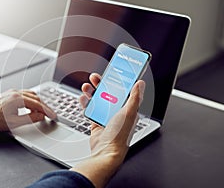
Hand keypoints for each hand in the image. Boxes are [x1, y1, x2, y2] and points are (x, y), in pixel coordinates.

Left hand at [0, 89, 56, 130]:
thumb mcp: (13, 123)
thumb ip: (30, 119)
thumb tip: (40, 116)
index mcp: (17, 99)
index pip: (38, 104)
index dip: (47, 111)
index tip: (53, 116)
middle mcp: (15, 93)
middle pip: (36, 98)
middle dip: (44, 107)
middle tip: (49, 115)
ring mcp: (12, 93)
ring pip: (31, 96)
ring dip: (37, 104)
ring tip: (41, 113)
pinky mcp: (9, 95)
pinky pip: (24, 95)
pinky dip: (31, 102)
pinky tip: (30, 109)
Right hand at [71, 73, 144, 187]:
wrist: (106, 152)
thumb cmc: (120, 134)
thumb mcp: (129, 112)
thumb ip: (135, 97)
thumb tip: (140, 83)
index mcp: (127, 108)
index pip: (124, 90)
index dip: (118, 80)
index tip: (114, 71)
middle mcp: (117, 111)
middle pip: (108, 92)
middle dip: (101, 83)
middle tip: (95, 77)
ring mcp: (106, 116)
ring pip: (98, 99)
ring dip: (91, 92)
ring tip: (86, 86)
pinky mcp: (96, 122)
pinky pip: (90, 109)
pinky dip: (86, 103)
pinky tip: (83, 98)